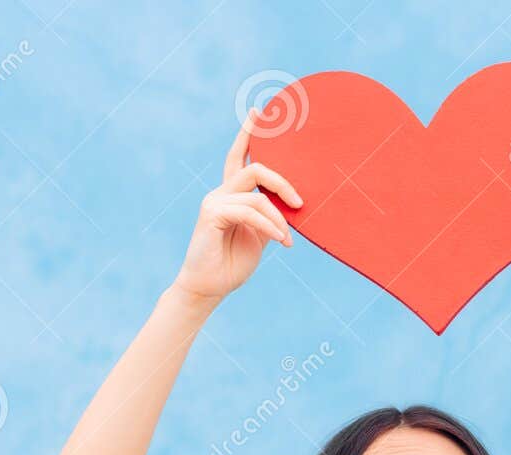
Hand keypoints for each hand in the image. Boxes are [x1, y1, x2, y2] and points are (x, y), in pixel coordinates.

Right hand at [171, 108, 303, 304]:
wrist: (209, 288)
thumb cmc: (233, 264)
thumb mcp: (261, 235)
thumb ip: (272, 215)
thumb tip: (294, 203)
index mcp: (232, 195)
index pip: (238, 156)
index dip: (248, 133)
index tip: (259, 111)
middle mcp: (221, 193)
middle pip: (255, 168)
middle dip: (282, 181)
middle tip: (300, 202)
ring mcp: (214, 201)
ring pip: (256, 192)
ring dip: (278, 217)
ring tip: (286, 239)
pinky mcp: (211, 214)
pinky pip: (249, 210)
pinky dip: (269, 225)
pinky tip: (279, 240)